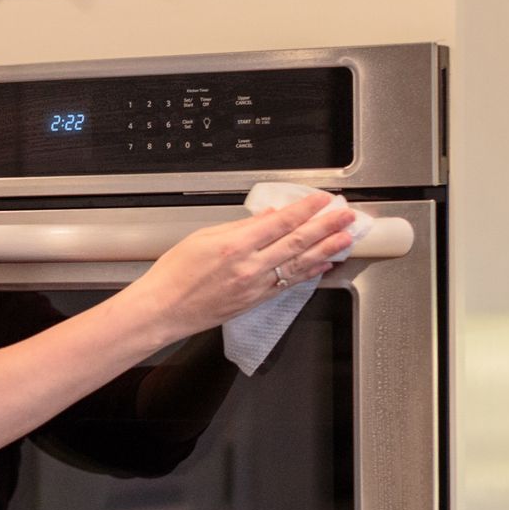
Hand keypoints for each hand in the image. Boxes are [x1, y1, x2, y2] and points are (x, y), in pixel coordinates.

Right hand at [128, 192, 358, 341]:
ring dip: (325, 250)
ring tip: (345, 238)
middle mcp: (249, 267)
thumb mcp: (203, 237)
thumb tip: (267, 217)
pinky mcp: (256, 301)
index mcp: (235, 246)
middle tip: (345, 215)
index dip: (305, 210)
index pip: (280, 222)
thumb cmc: (175, 274)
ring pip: (299, 265)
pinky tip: (323, 265)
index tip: (321, 200)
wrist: (163, 310)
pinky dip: (308, 273)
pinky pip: (289, 284)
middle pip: (296, 242)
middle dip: (325, 227)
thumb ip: (240, 227)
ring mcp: (255, 287)